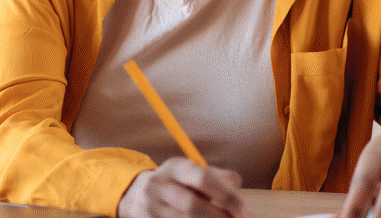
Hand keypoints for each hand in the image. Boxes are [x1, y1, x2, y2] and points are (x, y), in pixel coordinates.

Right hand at [117, 157, 250, 217]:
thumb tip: (236, 184)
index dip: (227, 196)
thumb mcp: (190, 173)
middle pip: (192, 206)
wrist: (134, 196)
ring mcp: (150, 208)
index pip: (203, 178)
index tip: (246, 212)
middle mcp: (159, 186)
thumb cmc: (174, 184)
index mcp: (174, 168)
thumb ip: (216, 176)